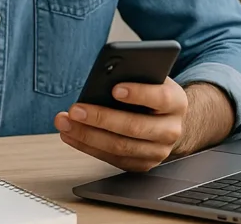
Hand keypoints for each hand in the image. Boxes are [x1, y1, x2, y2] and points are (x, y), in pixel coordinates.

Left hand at [54, 78, 187, 172]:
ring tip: (65, 123)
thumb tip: (105, 75)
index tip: (115, 89)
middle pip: (134, 127)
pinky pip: (112, 159)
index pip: (160, 98)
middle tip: (75, 110)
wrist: (167, 120)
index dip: (139, 94)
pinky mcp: (142, 164)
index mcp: (176, 102)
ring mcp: (158, 151)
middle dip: (101, 118)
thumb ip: (135, 75)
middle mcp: (170, 130)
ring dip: (87, 135)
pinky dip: (87, 146)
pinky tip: (71, 135)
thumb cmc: (152, 93)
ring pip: (120, 147)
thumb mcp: (150, 78)